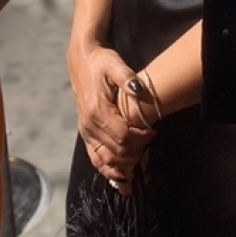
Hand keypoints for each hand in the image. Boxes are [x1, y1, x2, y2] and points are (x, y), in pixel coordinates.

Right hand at [67, 38, 153, 195]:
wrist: (82, 60)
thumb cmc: (101, 62)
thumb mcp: (115, 64)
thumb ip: (127, 77)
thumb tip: (138, 89)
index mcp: (98, 111)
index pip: (123, 137)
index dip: (141, 139)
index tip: (153, 132)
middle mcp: (90, 126)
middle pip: (116, 152)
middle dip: (135, 156)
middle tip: (150, 151)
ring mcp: (86, 132)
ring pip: (104, 160)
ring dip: (122, 169)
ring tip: (138, 174)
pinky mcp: (86, 134)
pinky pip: (95, 158)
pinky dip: (108, 169)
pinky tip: (121, 175)